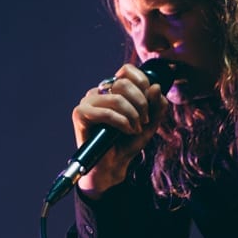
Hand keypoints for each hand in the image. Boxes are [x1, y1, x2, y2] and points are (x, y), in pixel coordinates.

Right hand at [72, 63, 168, 196]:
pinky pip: (106, 112)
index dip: (142, 83)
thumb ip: (157, 105)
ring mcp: (88, 102)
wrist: (113, 166)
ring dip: (133, 115)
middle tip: (144, 121)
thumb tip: (156, 87)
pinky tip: (127, 131)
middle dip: (141, 103)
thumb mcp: (150, 123)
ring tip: (135, 129)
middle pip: (123, 83)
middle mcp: (99, 92)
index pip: (127, 71)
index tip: (149, 105)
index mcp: (113, 89)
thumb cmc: (128, 143)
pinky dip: (122, 122)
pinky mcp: (80, 114)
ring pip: (116, 98)